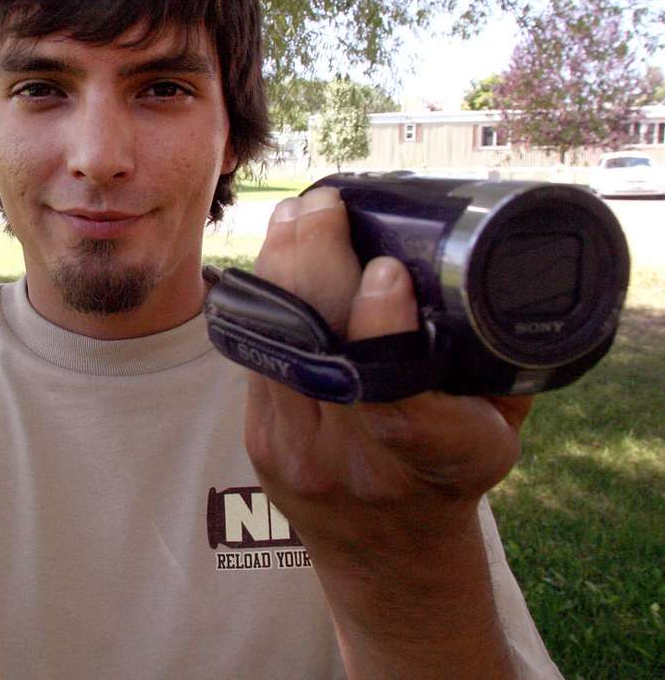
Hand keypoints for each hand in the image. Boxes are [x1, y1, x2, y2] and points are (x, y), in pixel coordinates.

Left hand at [244, 186, 528, 675]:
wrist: (387, 550)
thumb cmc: (450, 474)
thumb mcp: (495, 429)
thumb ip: (487, 363)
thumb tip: (468, 267)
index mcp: (433, 459)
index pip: (394, 396)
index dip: (383, 329)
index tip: (386, 270)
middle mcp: (356, 461)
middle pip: (318, 353)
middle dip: (313, 266)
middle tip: (323, 205)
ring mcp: (299, 453)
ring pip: (277, 347)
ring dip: (280, 271)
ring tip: (297, 215)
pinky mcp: (261, 439)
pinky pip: (258, 357)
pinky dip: (267, 301)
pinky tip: (279, 256)